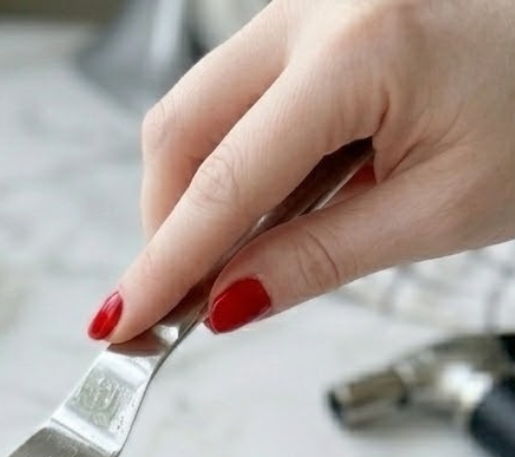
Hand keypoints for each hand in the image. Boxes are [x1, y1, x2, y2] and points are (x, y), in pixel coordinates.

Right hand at [88, 0, 514, 341]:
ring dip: (196, 193)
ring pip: (199, 106)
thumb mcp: (439, 211)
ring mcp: (313, 3)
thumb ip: (317, 259)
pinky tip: (267, 208)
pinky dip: (231, 160)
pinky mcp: (318, 16)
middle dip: (165, 224)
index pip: (224, 183)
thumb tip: (224, 301)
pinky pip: (238, 91)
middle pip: (181, 128)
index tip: (120, 323)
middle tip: (177, 301)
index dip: (163, 265)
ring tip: (236, 259)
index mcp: (359, 50)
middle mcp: (320, 6)